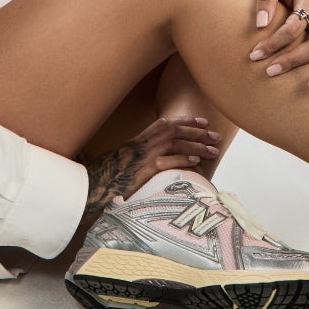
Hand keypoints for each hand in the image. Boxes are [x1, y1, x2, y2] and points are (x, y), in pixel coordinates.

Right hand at [83, 115, 220, 213]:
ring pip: (174, 144)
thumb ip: (142, 157)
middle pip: (174, 131)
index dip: (185, 121)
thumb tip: (158, 160)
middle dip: (198, 133)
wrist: (92, 186)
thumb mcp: (126, 162)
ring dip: (196, 146)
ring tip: (213, 151)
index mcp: (138, 140)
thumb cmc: (108, 177)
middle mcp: (141, 145)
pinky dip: (181, 161)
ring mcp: (141, 157)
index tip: (203, 122)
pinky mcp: (141, 171)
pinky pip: (165, 162)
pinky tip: (195, 163)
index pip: (166, 124)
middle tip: (216, 137)